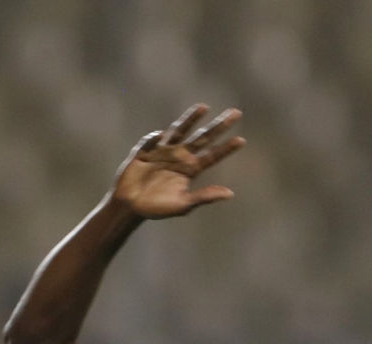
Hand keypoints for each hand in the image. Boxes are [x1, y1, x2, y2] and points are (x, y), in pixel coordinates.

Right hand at [112, 104, 244, 219]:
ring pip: (180, 131)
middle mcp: (180, 156)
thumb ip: (204, 197)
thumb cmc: (157, 207)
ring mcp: (163, 151)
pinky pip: (151, 142)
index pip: (212, 156)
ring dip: (191, 119)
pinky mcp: (145, 151)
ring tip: (203, 108)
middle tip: (236, 113)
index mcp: (190, 169)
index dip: (226, 148)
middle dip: (218, 126)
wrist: (130, 206)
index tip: (241, 141)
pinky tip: (160, 136)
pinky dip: (155, 139)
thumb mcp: (182, 205)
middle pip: (202, 138)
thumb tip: (230, 193)